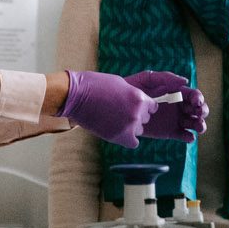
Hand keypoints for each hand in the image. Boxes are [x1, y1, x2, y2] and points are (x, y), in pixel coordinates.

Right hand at [60, 70, 205, 147]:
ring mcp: (129, 126)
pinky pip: (133, 143)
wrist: (76, 96)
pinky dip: (126, 139)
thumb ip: (134, 94)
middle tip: (119, 112)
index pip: (152, 107)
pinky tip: (116, 131)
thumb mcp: (121, 84)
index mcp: (139, 97)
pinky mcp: (119, 137)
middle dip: (135, 116)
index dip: (142, 107)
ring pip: (138, 130)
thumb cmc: (95, 85)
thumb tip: (141, 103)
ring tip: (114, 120)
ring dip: (130, 127)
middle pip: (145, 119)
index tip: (131, 106)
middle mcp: (137, 113)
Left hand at [125, 71, 208, 142]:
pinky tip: (188, 137)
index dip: (199, 98)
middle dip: (202, 111)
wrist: (119, 106)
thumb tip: (185, 81)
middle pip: (198, 109)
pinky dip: (189, 137)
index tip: (197, 101)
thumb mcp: (148, 78)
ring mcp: (176, 119)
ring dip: (200, 125)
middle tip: (199, 114)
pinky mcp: (170, 132)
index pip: (193, 94)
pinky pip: (183, 135)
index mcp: (177, 92)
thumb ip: (166, 78)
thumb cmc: (133, 88)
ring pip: (193, 123)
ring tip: (199, 127)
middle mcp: (179, 106)